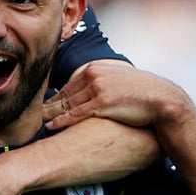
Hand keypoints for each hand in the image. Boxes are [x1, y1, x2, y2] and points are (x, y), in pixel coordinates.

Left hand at [43, 61, 184, 130]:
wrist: (162, 98)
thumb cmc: (143, 92)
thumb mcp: (118, 81)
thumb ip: (101, 84)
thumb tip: (90, 95)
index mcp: (95, 68)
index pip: (69, 85)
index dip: (54, 97)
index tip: (43, 106)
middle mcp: (93, 75)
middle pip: (64, 94)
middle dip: (48, 105)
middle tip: (32, 115)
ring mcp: (96, 89)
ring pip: (66, 104)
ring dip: (50, 114)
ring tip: (37, 123)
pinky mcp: (101, 103)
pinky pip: (75, 114)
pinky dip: (60, 121)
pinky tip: (50, 126)